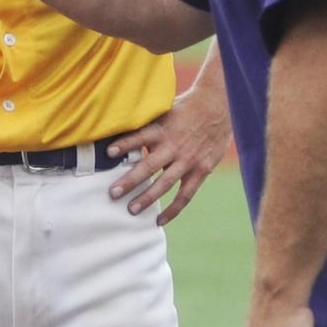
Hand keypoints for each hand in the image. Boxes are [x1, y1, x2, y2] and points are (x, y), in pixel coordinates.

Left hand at [107, 70, 232, 224]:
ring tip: (131, 210)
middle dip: (130, 181)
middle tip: (113, 193)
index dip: (125, 144)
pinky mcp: (201, 170)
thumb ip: (146, 125)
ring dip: (147, 198)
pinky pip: (185, 194)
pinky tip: (159, 220)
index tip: (109, 152)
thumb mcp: (163, 111)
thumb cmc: (184, 108)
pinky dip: (173, 209)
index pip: (140, 136)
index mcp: (162, 129)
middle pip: (149, 166)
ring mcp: (188, 160)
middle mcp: (174, 146)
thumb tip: (120, 133)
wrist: (218, 106)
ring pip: (165, 183)